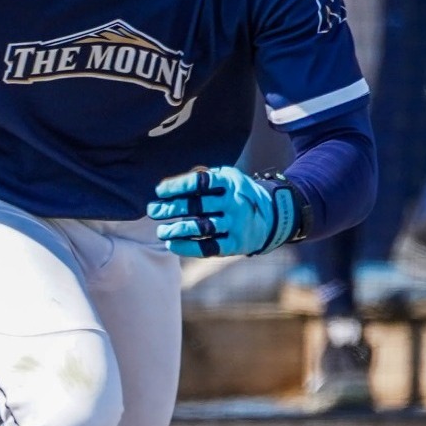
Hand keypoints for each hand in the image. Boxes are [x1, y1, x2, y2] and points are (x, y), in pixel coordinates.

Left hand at [148, 166, 305, 257]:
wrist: (273, 216)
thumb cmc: (237, 194)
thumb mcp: (227, 178)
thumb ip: (203, 178)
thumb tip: (168, 189)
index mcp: (230, 182)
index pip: (200, 182)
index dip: (177, 186)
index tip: (159, 191)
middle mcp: (234, 202)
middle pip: (197, 206)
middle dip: (171, 208)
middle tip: (153, 211)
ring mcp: (236, 224)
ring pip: (201, 227)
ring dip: (177, 230)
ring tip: (161, 231)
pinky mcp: (236, 244)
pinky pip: (209, 247)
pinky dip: (188, 247)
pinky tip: (172, 244)